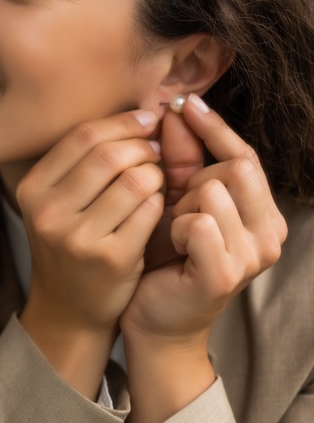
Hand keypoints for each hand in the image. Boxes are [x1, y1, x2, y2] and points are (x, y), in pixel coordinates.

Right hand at [16, 110, 163, 395]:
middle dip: (144, 147)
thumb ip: (86, 160)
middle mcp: (48, 211)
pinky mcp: (109, 258)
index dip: (123, 122)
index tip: (148, 121)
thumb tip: (142, 111)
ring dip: (156, 174)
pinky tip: (157, 208)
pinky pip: (149, 210)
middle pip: (109, 153)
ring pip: (134, 179)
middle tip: (156, 153)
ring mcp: (77, 237)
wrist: (69, 308)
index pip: (83, 136)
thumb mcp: (59, 201)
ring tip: (156, 182)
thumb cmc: (72, 243)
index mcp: (33, 189)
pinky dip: (160, 202)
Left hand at [122, 94, 285, 343]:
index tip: (184, 102)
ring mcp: (252, 256)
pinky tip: (169, 246)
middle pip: (233, 168)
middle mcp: (269, 233)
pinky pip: (199, 222)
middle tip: (173, 208)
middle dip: (192, 180)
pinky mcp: (225, 274)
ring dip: (180, 207)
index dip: (214, 127)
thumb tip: (175, 109)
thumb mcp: (174, 202)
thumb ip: (180, 160)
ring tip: (170, 232)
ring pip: (213, 192)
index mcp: (262, 212)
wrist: (153, 319)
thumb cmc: (163, 259)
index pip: (245, 155)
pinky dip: (176, 228)